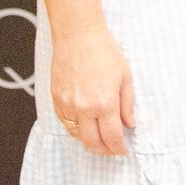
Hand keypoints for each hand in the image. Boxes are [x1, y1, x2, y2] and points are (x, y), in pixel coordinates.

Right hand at [51, 26, 135, 154]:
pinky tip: (85, 124)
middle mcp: (84, 107)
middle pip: (92, 142)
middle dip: (104, 150)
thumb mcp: (125, 76)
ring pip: (77, 135)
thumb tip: (129, 124)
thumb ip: (127, 104)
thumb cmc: (103, 50)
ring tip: (100, 137)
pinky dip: (76, 128)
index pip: (111, 137)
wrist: (78, 35)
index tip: (123, 149)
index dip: (118, 148)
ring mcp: (67, 105)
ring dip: (89, 140)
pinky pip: (65, 123)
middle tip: (112, 149)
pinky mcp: (56, 100)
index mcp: (104, 102)